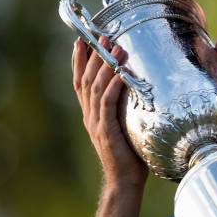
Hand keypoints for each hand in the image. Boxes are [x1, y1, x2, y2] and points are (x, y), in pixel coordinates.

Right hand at [72, 36, 147, 188]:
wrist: (125, 180)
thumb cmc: (130, 153)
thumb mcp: (125, 124)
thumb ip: (125, 107)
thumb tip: (137, 86)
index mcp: (92, 114)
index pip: (81, 81)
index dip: (79, 61)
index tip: (82, 40)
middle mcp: (90, 116)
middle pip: (86, 79)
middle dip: (93, 56)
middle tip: (103, 36)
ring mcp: (95, 123)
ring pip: (96, 88)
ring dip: (105, 66)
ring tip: (115, 48)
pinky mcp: (105, 131)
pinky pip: (107, 104)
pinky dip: (113, 86)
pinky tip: (121, 74)